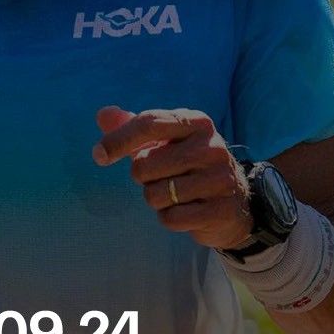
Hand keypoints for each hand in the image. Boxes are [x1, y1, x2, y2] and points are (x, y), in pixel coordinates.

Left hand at [94, 106, 250, 250]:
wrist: (235, 200)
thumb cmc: (188, 166)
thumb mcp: (164, 142)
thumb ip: (132, 127)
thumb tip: (103, 114)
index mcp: (196, 122)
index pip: (148, 123)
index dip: (117, 140)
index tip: (99, 155)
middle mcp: (211, 147)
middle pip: (145, 165)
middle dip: (142, 177)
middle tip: (161, 178)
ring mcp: (220, 178)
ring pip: (156, 195)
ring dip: (156, 199)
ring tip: (175, 194)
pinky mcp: (222, 209)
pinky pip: (171, 219)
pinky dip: (170, 218)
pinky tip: (186, 211)